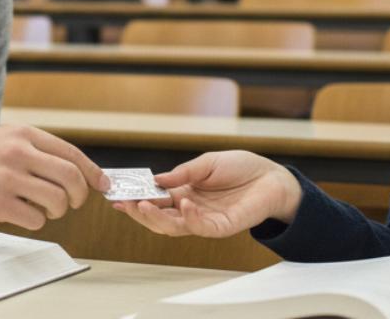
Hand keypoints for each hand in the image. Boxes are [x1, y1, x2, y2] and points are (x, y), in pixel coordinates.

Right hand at [0, 125, 109, 229]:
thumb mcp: (6, 141)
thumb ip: (38, 151)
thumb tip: (79, 171)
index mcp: (23, 134)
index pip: (71, 153)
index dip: (92, 172)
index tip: (103, 184)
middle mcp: (17, 152)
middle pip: (70, 177)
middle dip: (79, 195)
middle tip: (73, 203)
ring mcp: (7, 178)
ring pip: (56, 200)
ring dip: (57, 211)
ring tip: (45, 209)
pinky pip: (36, 218)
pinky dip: (36, 221)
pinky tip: (23, 214)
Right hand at [113, 151, 301, 237]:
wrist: (272, 177)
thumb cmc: (241, 167)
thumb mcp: (207, 163)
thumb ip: (183, 173)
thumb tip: (156, 179)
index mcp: (184, 193)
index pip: (155, 200)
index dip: (136, 198)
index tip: (117, 194)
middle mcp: (191, 209)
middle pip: (159, 218)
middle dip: (139, 211)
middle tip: (124, 203)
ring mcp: (205, 220)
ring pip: (174, 227)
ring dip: (156, 218)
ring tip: (142, 205)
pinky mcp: (222, 227)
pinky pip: (201, 227)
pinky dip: (189, 217)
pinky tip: (183, 204)